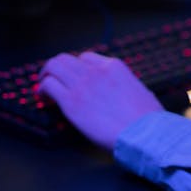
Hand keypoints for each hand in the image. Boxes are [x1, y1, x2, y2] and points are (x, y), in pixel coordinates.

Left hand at [37, 51, 163, 150]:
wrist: (142, 132)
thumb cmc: (147, 119)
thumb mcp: (140, 91)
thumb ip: (125, 87)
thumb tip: (123, 93)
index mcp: (114, 67)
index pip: (86, 58)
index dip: (76, 67)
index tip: (73, 77)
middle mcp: (96, 71)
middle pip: (66, 59)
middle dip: (56, 68)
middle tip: (51, 78)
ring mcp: (82, 85)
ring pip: (53, 67)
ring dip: (46, 75)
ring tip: (44, 87)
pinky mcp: (71, 102)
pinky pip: (48, 86)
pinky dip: (42, 90)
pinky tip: (43, 98)